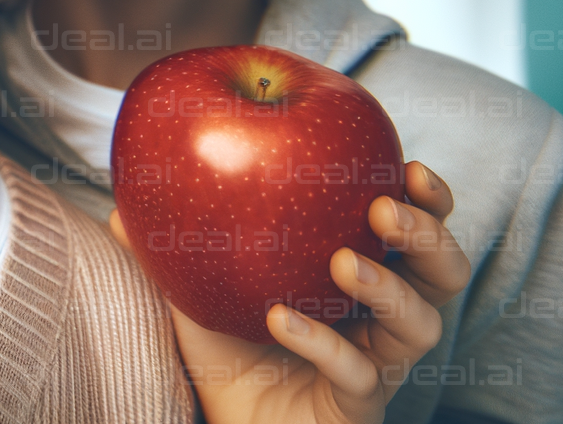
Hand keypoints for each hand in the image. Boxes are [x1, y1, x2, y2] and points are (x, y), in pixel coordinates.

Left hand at [109, 161, 470, 423]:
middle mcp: (385, 319)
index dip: (428, 199)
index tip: (406, 163)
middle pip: (444, 273)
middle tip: (381, 211)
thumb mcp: (196, 288)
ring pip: (420, 326)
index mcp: (364, 276)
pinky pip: (356, 375)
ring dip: (388, 287)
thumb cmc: (226, 350)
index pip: (419, 231)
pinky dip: (321, 342)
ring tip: (344, 262)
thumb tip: (118, 204)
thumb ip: (169, 245)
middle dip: (425, 235)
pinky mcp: (359, 408)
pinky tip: (281, 318)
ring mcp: (379, 365)